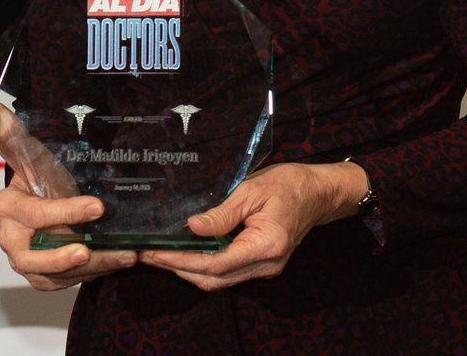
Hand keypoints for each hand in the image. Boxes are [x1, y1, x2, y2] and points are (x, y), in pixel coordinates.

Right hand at [0, 102, 136, 289]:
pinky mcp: (43, 277)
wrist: (47, 200)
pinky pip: (64, 283)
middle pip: (30, 257)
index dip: (63, 212)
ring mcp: (26, 261)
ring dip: (89, 268)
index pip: (33, 214)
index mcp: (6, 208)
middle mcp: (12, 238)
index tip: (96, 206)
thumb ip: (11, 133)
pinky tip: (116, 260)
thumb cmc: (39, 177)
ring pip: (52, 275)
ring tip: (120, 256)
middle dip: (61, 257)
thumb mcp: (31, 153)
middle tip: (88, 250)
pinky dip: (92, 275)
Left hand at [140, 161, 367, 291]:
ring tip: (161, 254)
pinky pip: (228, 272)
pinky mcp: (262, 264)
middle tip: (149, 255)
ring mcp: (265, 268)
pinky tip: (186, 252)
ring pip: (219, 280)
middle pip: (214, 279)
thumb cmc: (289, 185)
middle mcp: (266, 264)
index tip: (156, 252)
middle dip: (179, 269)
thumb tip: (192, 228)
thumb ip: (222, 213)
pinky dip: (204, 266)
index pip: (215, 264)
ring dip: (189, 270)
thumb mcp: (252, 191)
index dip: (181, 260)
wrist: (318, 193)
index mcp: (265, 245)